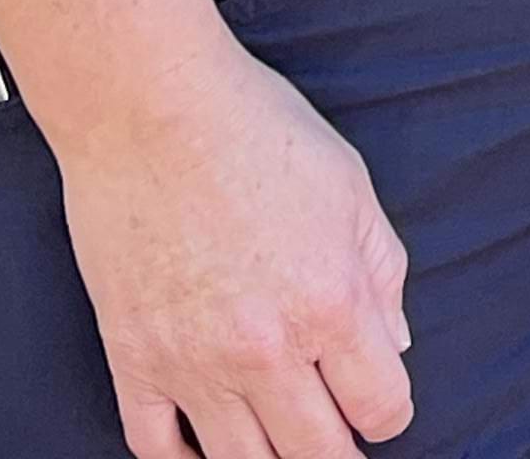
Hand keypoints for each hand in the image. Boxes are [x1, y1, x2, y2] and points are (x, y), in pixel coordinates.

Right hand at [56, 33, 412, 458]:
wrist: (149, 106)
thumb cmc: (255, 128)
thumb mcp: (349, 184)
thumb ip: (383, 270)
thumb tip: (395, 343)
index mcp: (331, 301)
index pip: (382, 409)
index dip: (388, 411)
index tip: (377, 399)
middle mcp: (267, 349)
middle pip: (318, 455)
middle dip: (338, 453)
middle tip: (334, 436)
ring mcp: (195, 365)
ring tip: (279, 439)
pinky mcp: (134, 361)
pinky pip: (157, 452)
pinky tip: (205, 446)